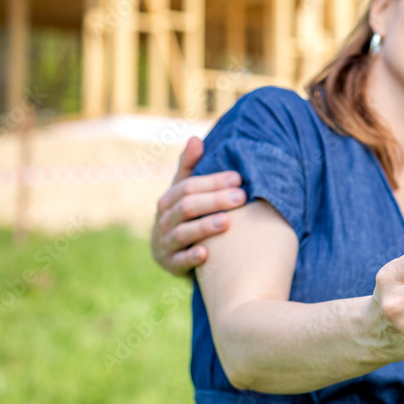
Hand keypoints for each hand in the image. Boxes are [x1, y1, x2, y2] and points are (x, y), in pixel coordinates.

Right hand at [151, 137, 246, 275]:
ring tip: (227, 221)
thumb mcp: (185, 193)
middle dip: (215, 200)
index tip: (238, 178)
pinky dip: (191, 258)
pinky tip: (207, 254)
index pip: (188, 187)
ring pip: (183, 233)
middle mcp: (162, 222)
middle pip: (187, 207)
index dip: (212, 181)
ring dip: (204, 226)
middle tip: (242, 197)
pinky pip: (179, 262)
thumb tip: (195, 138)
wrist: (173, 255)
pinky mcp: (170, 266)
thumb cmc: (186, 217)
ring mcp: (165, 244)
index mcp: (167, 201)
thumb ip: (189, 167)